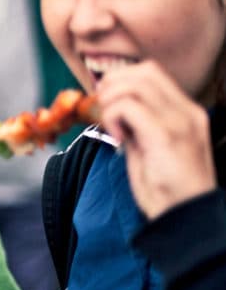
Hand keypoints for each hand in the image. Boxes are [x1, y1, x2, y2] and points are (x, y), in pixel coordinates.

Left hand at [97, 60, 216, 218]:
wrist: (183, 217)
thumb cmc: (165, 189)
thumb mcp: (149, 148)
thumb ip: (137, 126)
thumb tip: (113, 111)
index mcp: (185, 112)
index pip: (152, 73)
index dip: (121, 79)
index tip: (106, 102)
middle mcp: (186, 112)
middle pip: (144, 72)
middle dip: (113, 85)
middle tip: (102, 111)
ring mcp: (179, 122)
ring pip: (134, 84)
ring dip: (111, 102)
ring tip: (111, 127)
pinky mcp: (166, 135)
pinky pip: (128, 107)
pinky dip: (113, 118)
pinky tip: (117, 139)